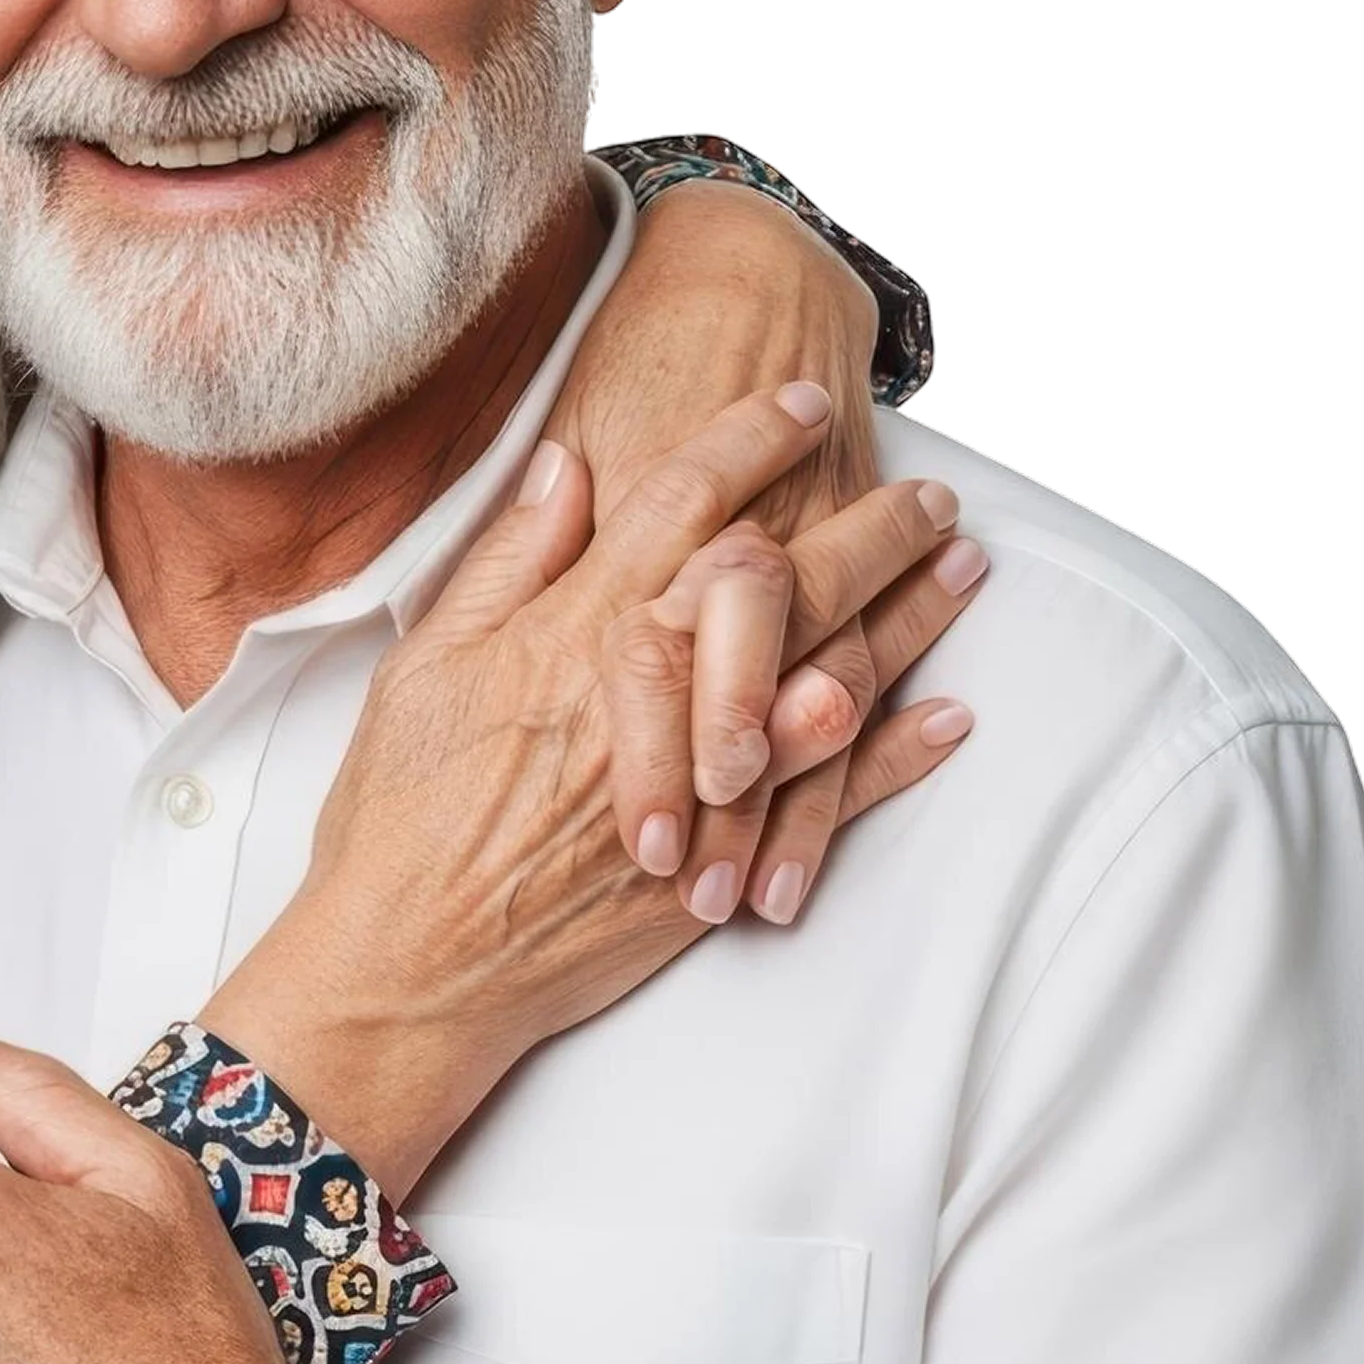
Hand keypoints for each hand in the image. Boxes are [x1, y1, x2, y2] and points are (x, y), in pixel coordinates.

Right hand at [208, 382, 979, 1186]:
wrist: (415, 960)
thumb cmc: (400, 811)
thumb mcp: (426, 660)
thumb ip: (508, 561)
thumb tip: (568, 466)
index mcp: (578, 629)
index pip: (685, 505)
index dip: (753, 442)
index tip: (807, 403)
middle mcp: (656, 694)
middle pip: (787, 581)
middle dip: (867, 525)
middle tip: (928, 489)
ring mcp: (700, 779)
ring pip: (829, 678)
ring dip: (907, 620)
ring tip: (963, 570)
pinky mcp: (722, 855)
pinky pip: (833, 799)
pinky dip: (898, 756)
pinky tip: (948, 715)